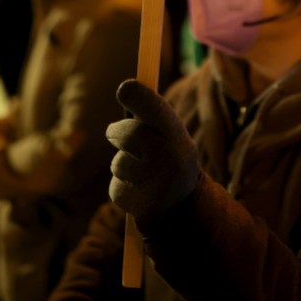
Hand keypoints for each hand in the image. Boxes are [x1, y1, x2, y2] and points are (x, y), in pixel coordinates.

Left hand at [107, 79, 199, 228]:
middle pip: (128, 134)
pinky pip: (116, 188)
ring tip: (139, 171)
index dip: (138, 96)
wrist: (186, 211)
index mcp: (179, 138)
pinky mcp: (142, 207)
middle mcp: (171, 159)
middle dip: (117, 132)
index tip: (124, 90)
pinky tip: (138, 191)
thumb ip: (153, 117)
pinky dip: (122, 188)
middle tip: (114, 133)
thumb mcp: (172, 138)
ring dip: (121, 165)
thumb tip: (126, 89)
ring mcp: (157, 184)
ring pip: (118, 163)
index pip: (156, 110)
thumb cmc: (171, 162)